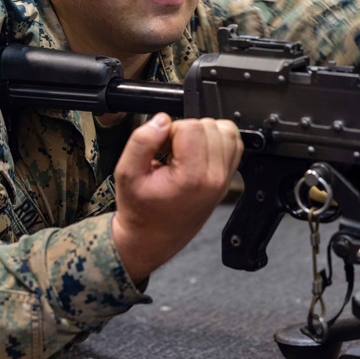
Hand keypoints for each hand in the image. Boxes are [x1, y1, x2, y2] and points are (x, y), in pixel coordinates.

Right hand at [112, 113, 242, 281]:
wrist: (152, 238)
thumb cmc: (140, 211)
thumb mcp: (126, 173)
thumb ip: (141, 141)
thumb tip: (162, 120)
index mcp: (192, 177)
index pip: (191, 126)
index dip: (170, 130)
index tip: (160, 146)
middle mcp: (214, 178)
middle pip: (209, 126)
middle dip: (186, 131)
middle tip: (169, 150)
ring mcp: (225, 180)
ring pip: (226, 132)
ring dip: (203, 133)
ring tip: (183, 150)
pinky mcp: (227, 179)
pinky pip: (233, 145)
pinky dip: (216, 141)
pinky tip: (196, 152)